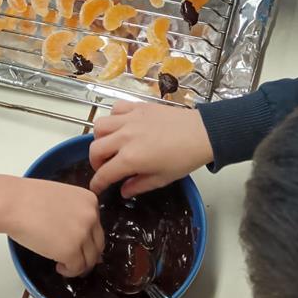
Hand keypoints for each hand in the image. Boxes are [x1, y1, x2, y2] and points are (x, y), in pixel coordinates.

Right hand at [6, 178, 103, 277]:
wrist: (13, 204)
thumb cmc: (29, 199)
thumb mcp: (62, 198)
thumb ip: (76, 213)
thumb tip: (83, 238)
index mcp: (90, 201)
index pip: (97, 226)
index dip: (87, 239)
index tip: (75, 244)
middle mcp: (91, 217)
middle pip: (97, 245)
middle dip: (86, 255)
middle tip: (74, 260)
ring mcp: (83, 234)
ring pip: (89, 260)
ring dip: (78, 265)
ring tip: (63, 263)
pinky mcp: (71, 251)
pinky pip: (76, 268)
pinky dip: (68, 271)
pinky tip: (58, 266)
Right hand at [89, 101, 212, 197]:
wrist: (202, 133)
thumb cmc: (184, 158)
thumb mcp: (162, 179)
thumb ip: (138, 185)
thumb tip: (123, 190)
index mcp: (130, 158)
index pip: (104, 173)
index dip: (97, 184)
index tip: (96, 188)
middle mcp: (124, 137)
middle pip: (95, 149)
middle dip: (95, 162)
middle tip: (105, 167)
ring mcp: (129, 119)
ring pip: (100, 126)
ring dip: (100, 138)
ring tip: (111, 145)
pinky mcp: (137, 106)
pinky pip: (115, 108)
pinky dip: (113, 117)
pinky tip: (122, 125)